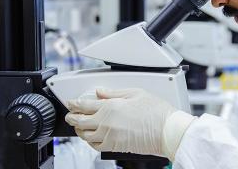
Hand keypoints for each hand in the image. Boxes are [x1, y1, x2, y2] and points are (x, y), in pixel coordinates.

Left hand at [65, 88, 194, 159]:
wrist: (167, 131)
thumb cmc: (157, 112)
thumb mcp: (136, 93)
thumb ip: (114, 93)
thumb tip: (101, 92)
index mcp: (111, 106)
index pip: (84, 105)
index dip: (74, 104)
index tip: (70, 103)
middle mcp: (107, 122)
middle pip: (80, 121)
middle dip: (72, 117)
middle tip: (70, 115)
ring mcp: (109, 136)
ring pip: (85, 135)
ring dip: (79, 130)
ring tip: (78, 126)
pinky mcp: (114, 147)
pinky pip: (95, 145)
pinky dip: (89, 141)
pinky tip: (90, 137)